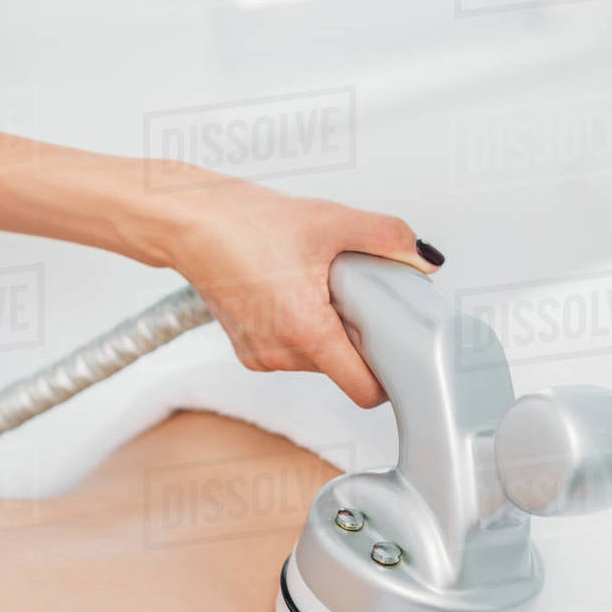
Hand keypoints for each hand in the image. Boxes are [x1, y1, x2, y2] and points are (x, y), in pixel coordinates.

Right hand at [163, 171, 444, 406]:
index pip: (363, 391)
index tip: (398, 351)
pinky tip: (293, 292)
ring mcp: (261, 357)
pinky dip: (302, 329)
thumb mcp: (330, 221)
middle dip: (357, 338)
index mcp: (305, 331)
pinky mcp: (248, 351)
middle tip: (354, 294)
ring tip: (317, 286)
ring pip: (318, 360)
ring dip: (328, 331)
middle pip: (343, 369)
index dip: (389, 376)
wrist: (187, 222)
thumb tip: (425, 259)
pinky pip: (292, 351)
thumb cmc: (244, 222)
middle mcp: (280, 354)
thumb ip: (387, 238)